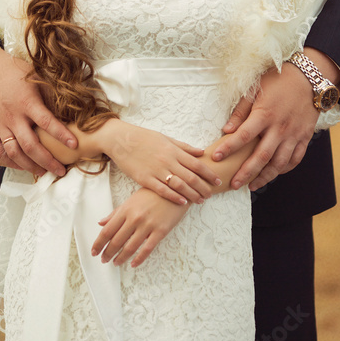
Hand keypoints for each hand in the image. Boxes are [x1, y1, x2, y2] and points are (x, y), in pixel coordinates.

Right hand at [0, 44, 75, 176]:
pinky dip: (10, 162)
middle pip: (31, 145)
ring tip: (43, 172)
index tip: (75, 145)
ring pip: (14, 153)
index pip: (47, 122)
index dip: (61, 135)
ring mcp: (0, 124)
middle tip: (61, 171)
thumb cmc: (16, 72)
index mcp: (27, 102)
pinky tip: (21, 166)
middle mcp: (13, 116)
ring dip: (30, 166)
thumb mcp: (36, 77)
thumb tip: (71, 107)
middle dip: (47, 161)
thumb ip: (50, 94)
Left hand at [91, 188, 188, 266]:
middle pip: (117, 240)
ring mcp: (148, 225)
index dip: (99, 243)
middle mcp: (135, 218)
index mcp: (126, 209)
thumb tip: (101, 223)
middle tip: (103, 260)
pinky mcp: (160, 231)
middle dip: (108, 253)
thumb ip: (116, 213)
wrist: (175, 188)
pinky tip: (133, 264)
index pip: (108, 230)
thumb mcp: (132, 200)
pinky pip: (147, 249)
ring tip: (115, 263)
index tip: (94, 251)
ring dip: (121, 258)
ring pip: (130, 247)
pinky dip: (139, 259)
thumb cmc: (152, 193)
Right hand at [99, 120, 221, 204]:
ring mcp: (156, 170)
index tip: (218, 181)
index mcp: (173, 149)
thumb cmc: (144, 138)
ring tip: (201, 200)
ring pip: (179, 185)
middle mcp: (167, 160)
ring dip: (192, 194)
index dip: (209, 173)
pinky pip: (162, 190)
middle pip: (191, 176)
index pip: (196, 163)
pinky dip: (174, 196)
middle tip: (212, 194)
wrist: (121, 139)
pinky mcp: (145, 179)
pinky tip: (183, 202)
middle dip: (204, 186)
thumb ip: (184, 147)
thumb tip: (201, 152)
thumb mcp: (165, 138)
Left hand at [212, 63, 318, 189]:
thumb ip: (241, 111)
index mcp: (265, 114)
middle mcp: (280, 128)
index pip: (243, 135)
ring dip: (265, 177)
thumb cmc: (279, 80)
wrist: (309, 77)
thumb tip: (226, 129)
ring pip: (279, 163)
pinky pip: (295, 159)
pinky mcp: (304, 137)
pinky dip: (284, 170)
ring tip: (252, 185)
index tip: (216, 157)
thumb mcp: (256, 89)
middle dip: (246, 172)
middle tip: (234, 184)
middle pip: (261, 156)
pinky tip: (274, 173)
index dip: (229, 148)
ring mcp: (294, 135)